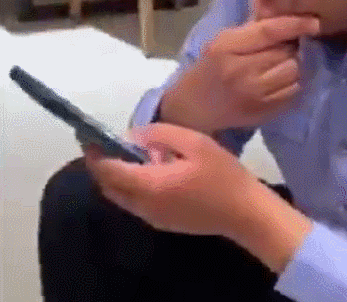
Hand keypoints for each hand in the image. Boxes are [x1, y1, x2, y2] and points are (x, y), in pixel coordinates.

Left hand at [85, 123, 312, 272]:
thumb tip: (134, 135)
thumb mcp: (195, 143)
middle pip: (109, 186)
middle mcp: (142, 205)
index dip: (94, 152)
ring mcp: (152, 217)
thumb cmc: (223, 176)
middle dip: (103, 165)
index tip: (89, 136)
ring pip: (121, 196)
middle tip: (108, 144)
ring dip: (119, 177)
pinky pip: (136, 203)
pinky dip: (133, 186)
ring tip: (135, 155)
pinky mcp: (163, 223)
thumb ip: (160, 134)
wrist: (245, 214)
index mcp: (148, 184)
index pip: (106, 170)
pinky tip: (155, 172)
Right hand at [160, 16, 319, 133]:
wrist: (193, 108)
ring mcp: (254, 94)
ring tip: (280, 66)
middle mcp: (241, 70)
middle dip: (291, 48)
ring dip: (293, 67)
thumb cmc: (210, 68)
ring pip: (294, 72)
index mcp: (227, 47)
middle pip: (286, 52)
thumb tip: (286, 13)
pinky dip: (292, 85)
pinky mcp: (264, 112)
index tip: (315, 22)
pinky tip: (279, 82)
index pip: (269, 31)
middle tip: (283, 49)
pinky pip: (293, 92)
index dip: (295, 25)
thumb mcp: (222, 42)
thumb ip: (252, 30)